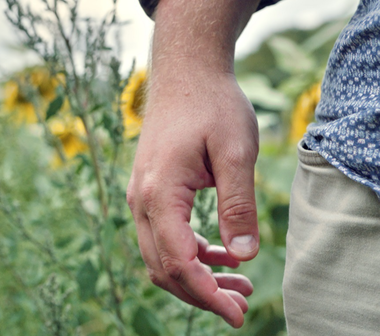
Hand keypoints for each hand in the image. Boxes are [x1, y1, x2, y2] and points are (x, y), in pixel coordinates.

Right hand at [126, 69, 258, 327]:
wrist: (184, 71)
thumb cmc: (211, 105)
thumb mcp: (236, 152)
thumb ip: (238, 205)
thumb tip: (243, 255)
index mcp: (159, 193)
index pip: (178, 261)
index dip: (206, 294)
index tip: (237, 314)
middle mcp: (141, 200)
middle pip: (163, 267)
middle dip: (201, 294)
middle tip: (241, 307)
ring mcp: (140, 196)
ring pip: (159, 256)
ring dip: (194, 277)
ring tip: (238, 286)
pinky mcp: (148, 192)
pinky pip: (160, 236)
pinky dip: (187, 255)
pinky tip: (220, 254)